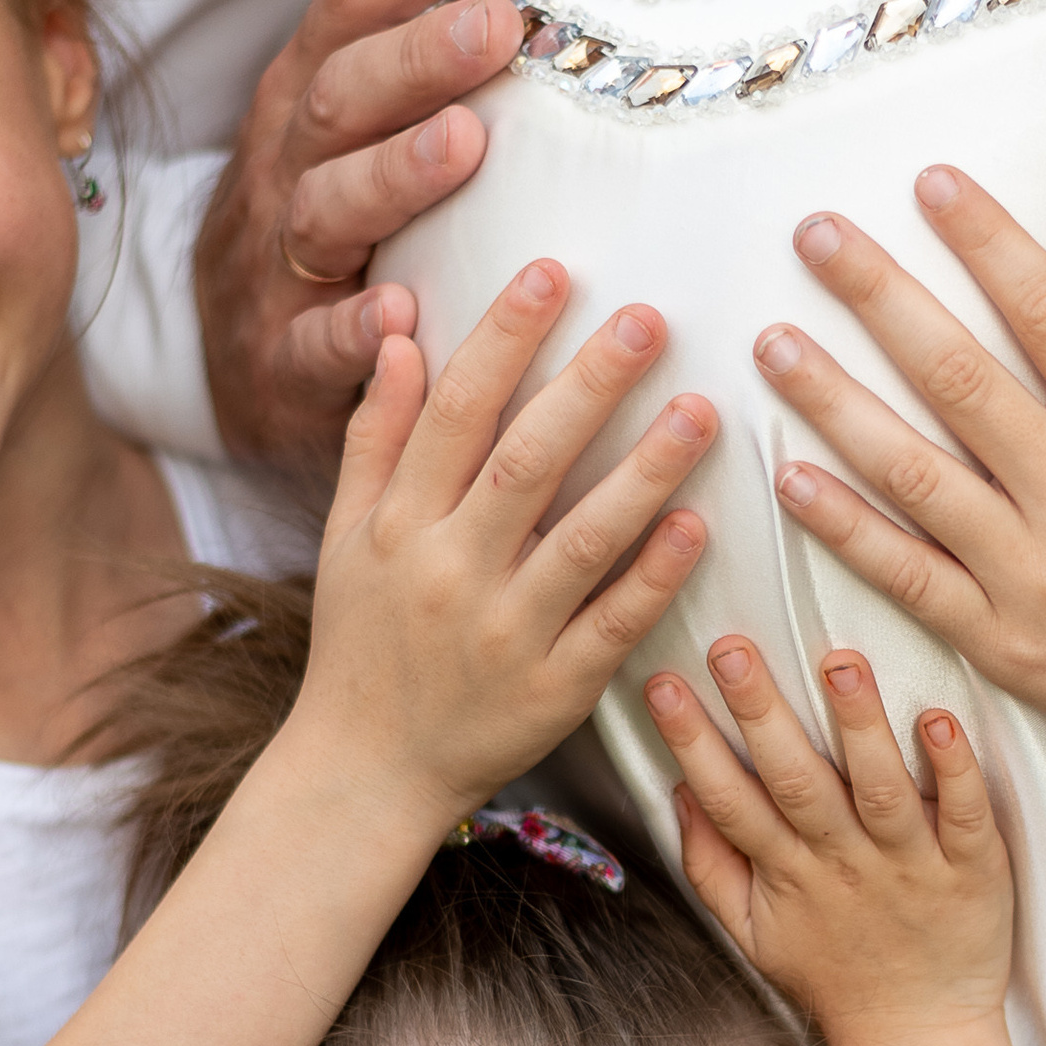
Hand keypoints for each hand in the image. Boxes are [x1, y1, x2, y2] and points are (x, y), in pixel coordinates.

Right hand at [196, 0, 528, 470]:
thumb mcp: (341, 74)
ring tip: (464, 143)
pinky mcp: (290, 359)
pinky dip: (355, 334)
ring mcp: (283, 259)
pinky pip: (318, 346)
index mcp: (312, 84)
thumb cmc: (316, 193)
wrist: (235, 354)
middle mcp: (290, 160)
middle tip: (501, 21)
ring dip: (396, 174)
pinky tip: (402, 316)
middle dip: (420, 52)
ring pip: (328, 206)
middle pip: (344, 91)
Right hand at [291, 261, 714, 836]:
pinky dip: (655, 574)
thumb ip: (376, 433)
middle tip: (649, 318)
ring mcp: (506, 634)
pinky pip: (613, 623)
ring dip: (645, 470)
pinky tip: (698, 522)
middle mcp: (449, 572)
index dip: (504, 337)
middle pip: (525, 460)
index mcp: (398, 525)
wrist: (364, 772)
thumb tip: (405, 331)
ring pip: (583, 538)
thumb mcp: (344, 535)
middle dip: (589, 384)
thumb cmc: (361, 640)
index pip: (455, 412)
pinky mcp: (554, 691)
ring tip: (700, 408)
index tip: (552, 273)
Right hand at [644, 644, 1010, 1045]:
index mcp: (790, 873)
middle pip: (796, 781)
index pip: (730, 799)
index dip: (693, 742)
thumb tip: (680, 793)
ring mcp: (910, 864)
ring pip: (879, 788)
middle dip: (761, 713)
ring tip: (840, 664)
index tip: (663, 684)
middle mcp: (845, 863)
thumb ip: (712, 864)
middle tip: (731, 648)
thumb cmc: (837, 979)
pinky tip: (938, 720)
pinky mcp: (972, 868)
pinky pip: (963, 813)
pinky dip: (952, 768)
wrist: (919, 1037)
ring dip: (859, 725)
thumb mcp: (755, 932)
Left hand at [755, 168, 1045, 873]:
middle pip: (957, 376)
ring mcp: (1031, 575)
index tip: (933, 184)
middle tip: (815, 236)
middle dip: (879, 295)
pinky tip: (791, 478)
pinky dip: (846, 527)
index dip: (989, 240)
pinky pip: (908, 576)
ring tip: (775, 343)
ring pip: (912, 471)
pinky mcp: (1005, 642)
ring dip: (834, 401)